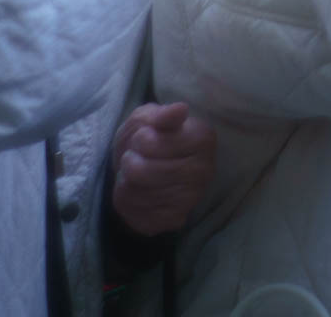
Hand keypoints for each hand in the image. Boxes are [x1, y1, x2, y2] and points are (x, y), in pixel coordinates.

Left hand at [110, 102, 218, 237]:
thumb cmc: (151, 138)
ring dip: (127, 182)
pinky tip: (138, 192)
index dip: (138, 139)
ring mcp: (192, 198)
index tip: (143, 137)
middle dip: (129, 162)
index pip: (148, 142)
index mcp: (203, 138)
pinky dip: (128, 201)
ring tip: (135, 175)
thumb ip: (162, 114)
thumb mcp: (150, 118)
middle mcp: (204, 170)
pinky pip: (136, 213)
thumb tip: (181, 109)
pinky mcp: (175, 220)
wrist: (151, 169)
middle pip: (141, 171)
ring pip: (136, 193)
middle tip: (134, 157)